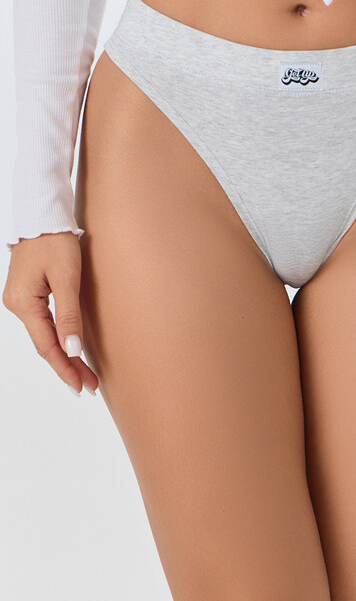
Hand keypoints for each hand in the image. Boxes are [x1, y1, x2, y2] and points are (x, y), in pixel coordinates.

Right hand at [3, 232, 97, 396]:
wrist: (43, 216)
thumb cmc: (56, 241)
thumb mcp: (67, 277)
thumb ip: (69, 315)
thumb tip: (73, 349)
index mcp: (24, 303)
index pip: (47, 346)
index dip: (66, 368)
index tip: (82, 387)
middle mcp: (17, 306)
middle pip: (45, 345)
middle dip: (68, 366)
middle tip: (90, 387)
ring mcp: (21, 301)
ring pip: (44, 336)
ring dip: (64, 355)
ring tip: (85, 375)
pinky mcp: (29, 294)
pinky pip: (43, 324)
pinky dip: (58, 339)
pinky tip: (71, 349)